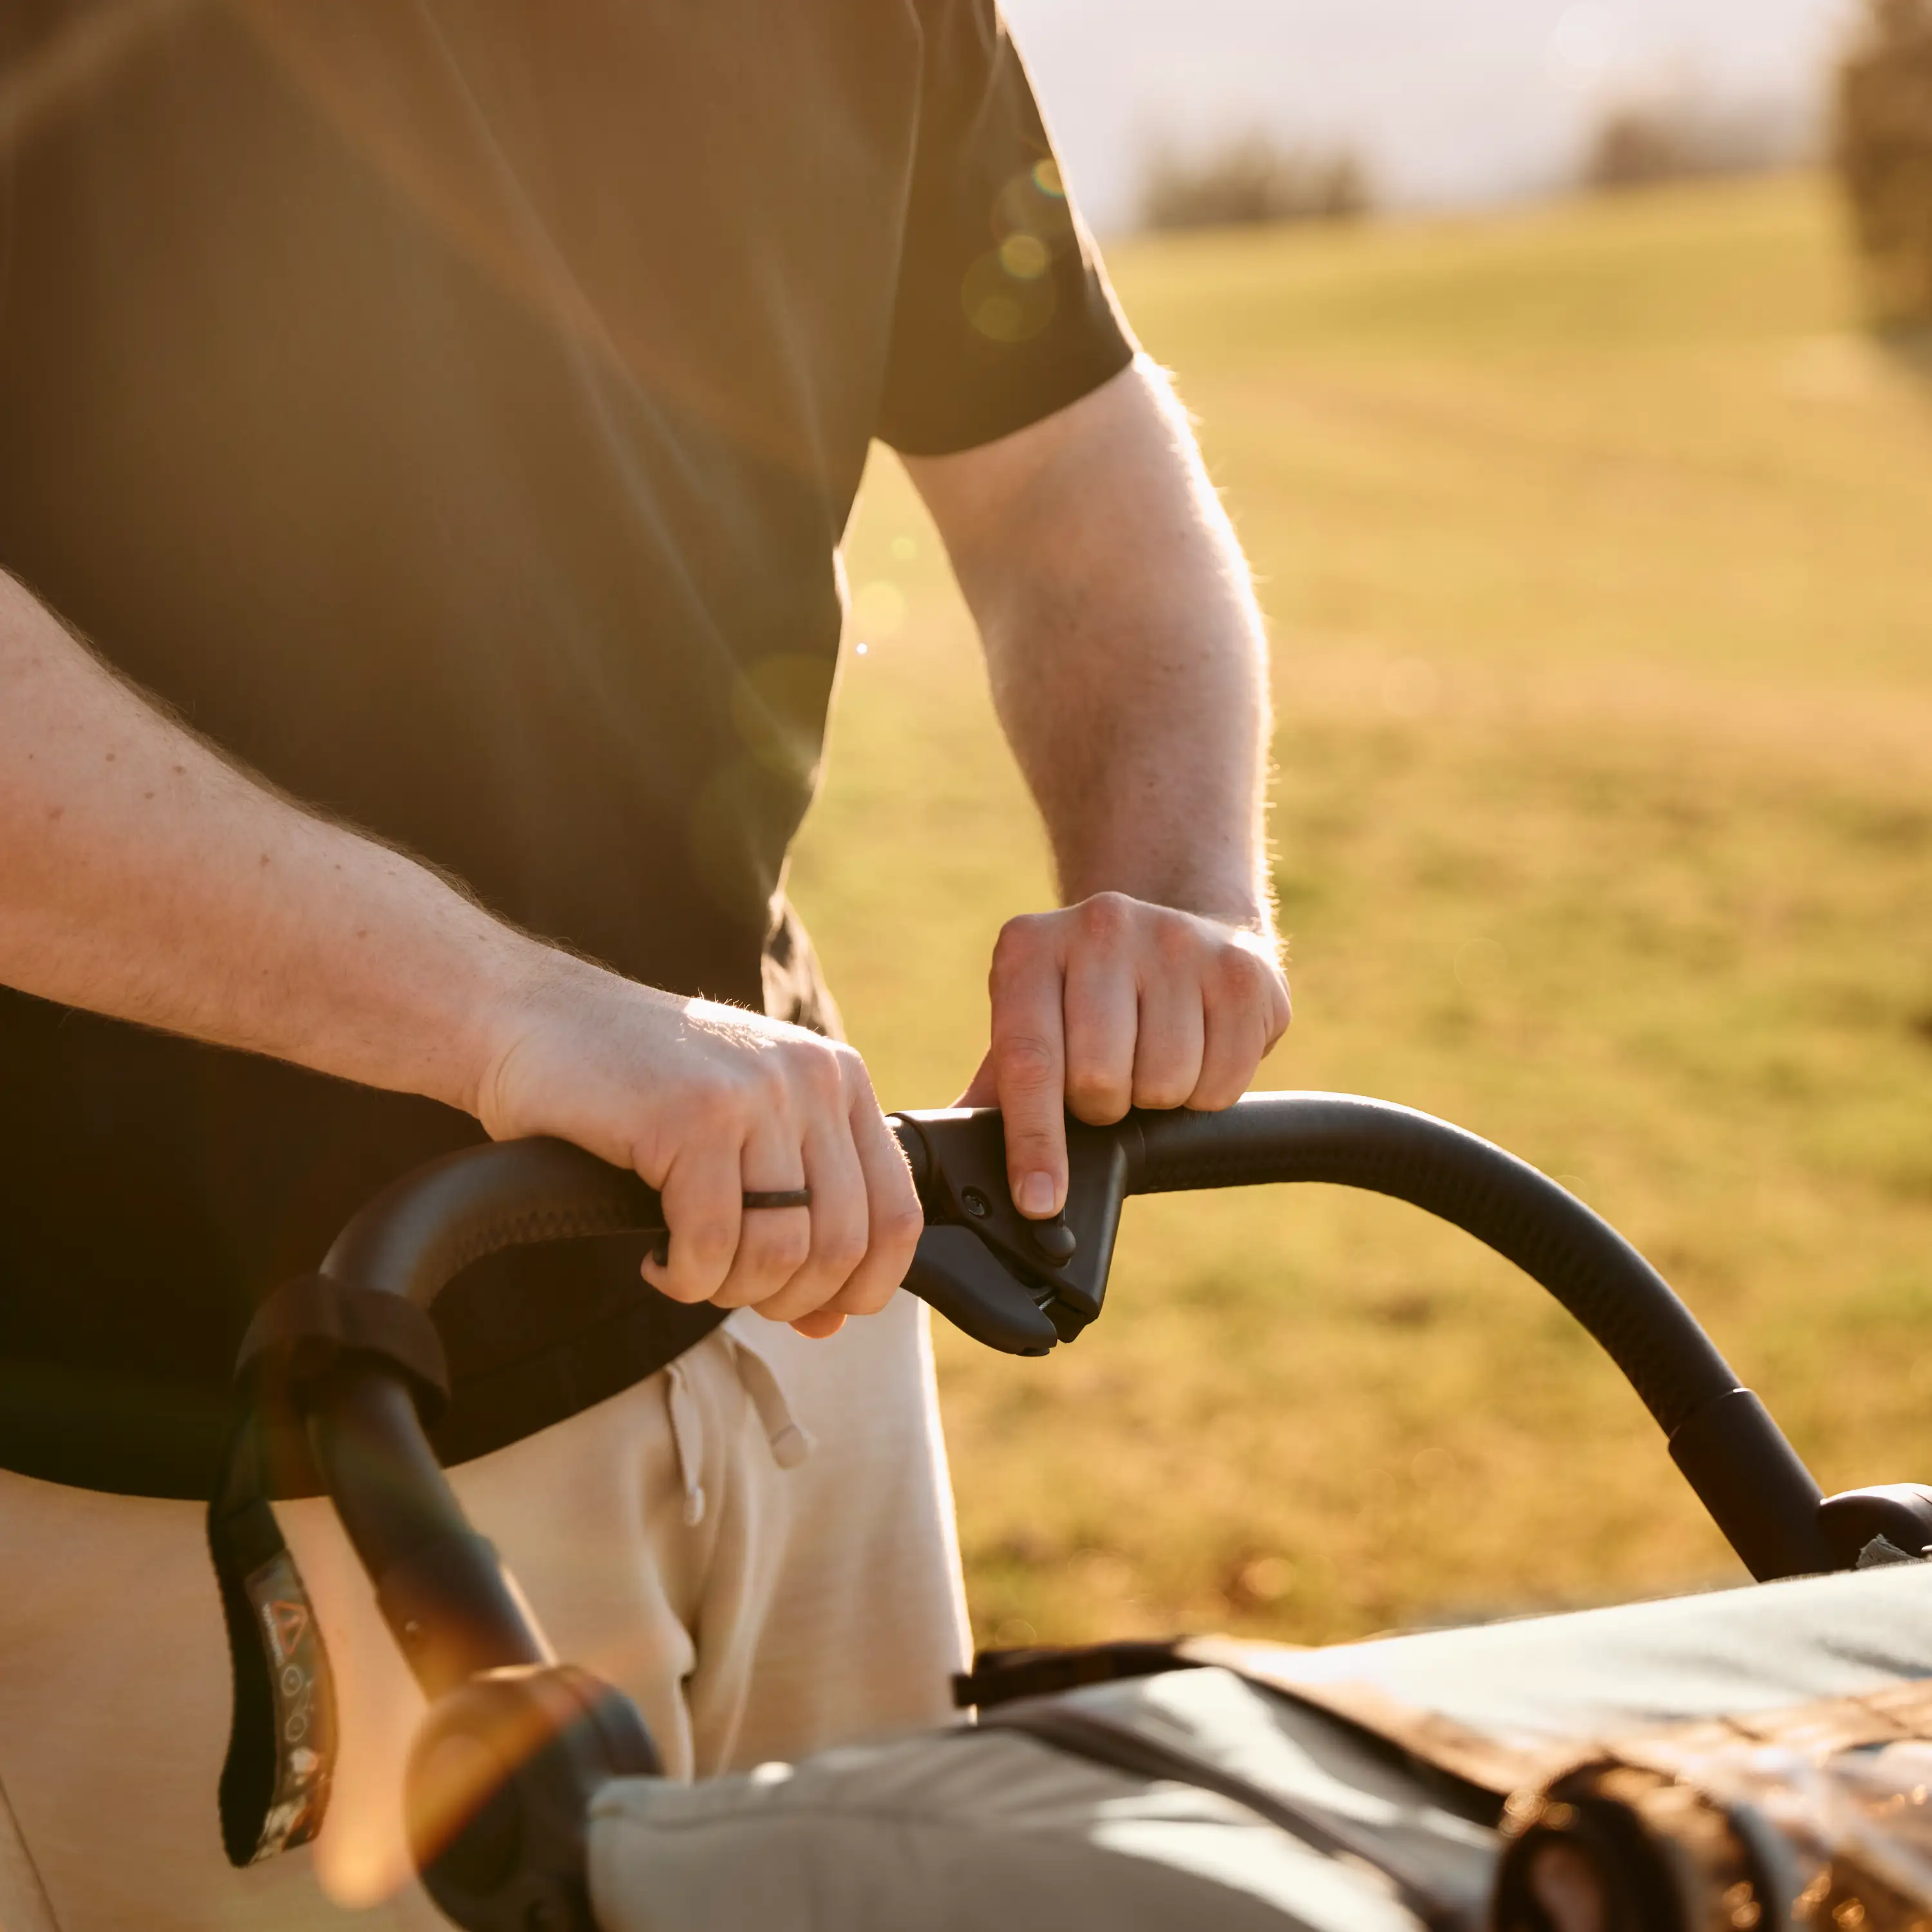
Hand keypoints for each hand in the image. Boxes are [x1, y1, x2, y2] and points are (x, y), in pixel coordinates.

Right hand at [473, 951, 922, 1336]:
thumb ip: (798, 1218)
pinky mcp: (690, 1116)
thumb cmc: (635, 1086)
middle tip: (730, 1289)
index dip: (862, 1286)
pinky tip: (657, 1259)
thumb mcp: (740, 1138)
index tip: (807, 1308)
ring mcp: (754, 1093)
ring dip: (731, 1290)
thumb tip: (831, 1323)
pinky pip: (710, 1244)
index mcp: (839, 1081)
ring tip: (690, 1270)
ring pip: (781, 1252)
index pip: (898, 1215)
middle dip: (787, 1298)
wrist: (533, 1018)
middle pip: (842, 1245)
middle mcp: (811, 1079)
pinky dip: (684, 1277)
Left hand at [958, 892, 1290, 1217]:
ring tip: (1152, 1060)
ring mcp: (1176, 939)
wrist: (1184, 930)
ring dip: (1158, 1098)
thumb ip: (996, 1090)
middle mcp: (1100, 925)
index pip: (1029, 1062)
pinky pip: (1225, 1079)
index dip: (1034, 1142)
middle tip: (1108, 1084)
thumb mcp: (1033, 1023)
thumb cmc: (1090, 1000)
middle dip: (1103, 1107)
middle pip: (1100, 1079)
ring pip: (1165, 1082)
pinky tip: (1199, 1050)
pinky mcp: (1241, 966)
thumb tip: (947, 1161)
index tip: (1040, 1201)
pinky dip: (1211, 1091)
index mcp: (1030, 947)